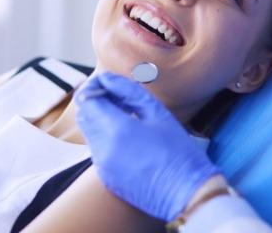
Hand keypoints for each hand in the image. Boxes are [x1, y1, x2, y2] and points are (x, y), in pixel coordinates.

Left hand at [75, 72, 219, 220]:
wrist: (187, 193)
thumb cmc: (178, 150)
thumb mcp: (157, 113)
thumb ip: (128, 91)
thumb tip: (108, 78)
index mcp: (117, 129)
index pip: (87, 99)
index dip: (94, 87)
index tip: (106, 83)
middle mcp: (103, 148)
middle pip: (84, 115)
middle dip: (95, 102)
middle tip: (117, 98)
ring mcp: (102, 165)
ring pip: (90, 133)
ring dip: (100, 120)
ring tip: (126, 117)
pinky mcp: (106, 178)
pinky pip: (97, 151)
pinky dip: (106, 139)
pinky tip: (129, 139)